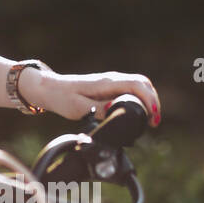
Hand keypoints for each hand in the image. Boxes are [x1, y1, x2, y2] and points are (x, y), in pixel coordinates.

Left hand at [26, 70, 160, 126]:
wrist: (49, 89)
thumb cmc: (62, 98)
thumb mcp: (79, 108)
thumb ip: (100, 110)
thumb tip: (118, 111)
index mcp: (106, 82)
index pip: (137, 85)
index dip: (149, 100)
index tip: (153, 118)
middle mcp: (111, 79)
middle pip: (143, 84)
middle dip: (153, 101)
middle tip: (154, 123)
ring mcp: (111, 82)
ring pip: (138, 86)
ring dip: (148, 101)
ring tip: (149, 121)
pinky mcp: (108, 87)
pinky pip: (130, 90)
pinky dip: (139, 100)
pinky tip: (138, 114)